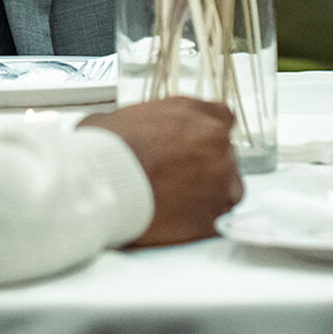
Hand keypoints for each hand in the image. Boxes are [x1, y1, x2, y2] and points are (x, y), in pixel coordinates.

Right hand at [81, 96, 241, 245]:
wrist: (103, 184)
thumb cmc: (105, 149)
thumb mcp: (119, 116)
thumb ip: (144, 121)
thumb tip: (131, 131)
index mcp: (192, 112)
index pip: (220, 116)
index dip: (205, 133)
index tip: (195, 144)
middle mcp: (213, 142)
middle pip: (225, 154)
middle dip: (205, 165)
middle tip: (176, 175)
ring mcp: (220, 181)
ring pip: (229, 189)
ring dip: (209, 193)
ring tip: (177, 200)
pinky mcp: (213, 217)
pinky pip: (217, 219)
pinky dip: (201, 221)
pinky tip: (177, 219)